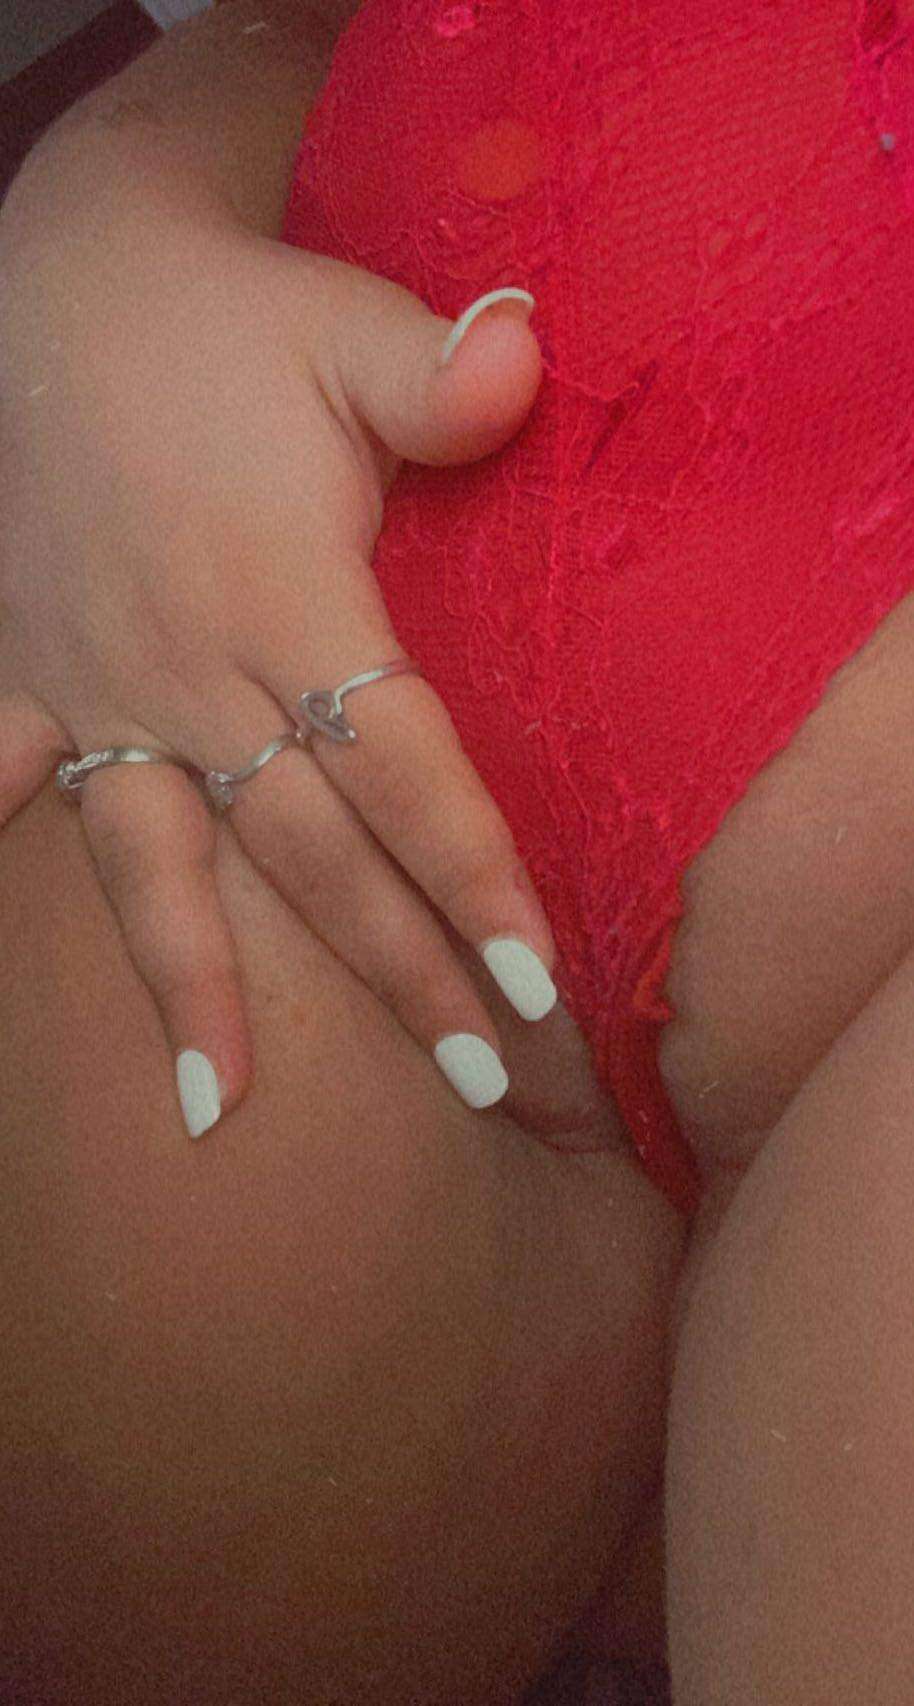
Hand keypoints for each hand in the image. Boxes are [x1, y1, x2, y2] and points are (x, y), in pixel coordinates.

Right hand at [0, 194, 575, 1137]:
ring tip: (221, 1107)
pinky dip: (7, 847)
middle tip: (476, 1077)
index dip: (468, 872)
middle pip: (305, 846)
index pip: (399, 763)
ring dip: (193, 984)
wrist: (68, 282)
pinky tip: (25, 965)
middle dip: (394, 966)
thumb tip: (533, 354)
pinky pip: (2, 779)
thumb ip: (440, 370)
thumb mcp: (345, 324)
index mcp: (279, 586)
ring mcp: (91, 675)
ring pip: (152, 859)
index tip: (536, 979)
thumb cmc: (233, 315)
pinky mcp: (21, 667)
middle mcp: (183, 658)